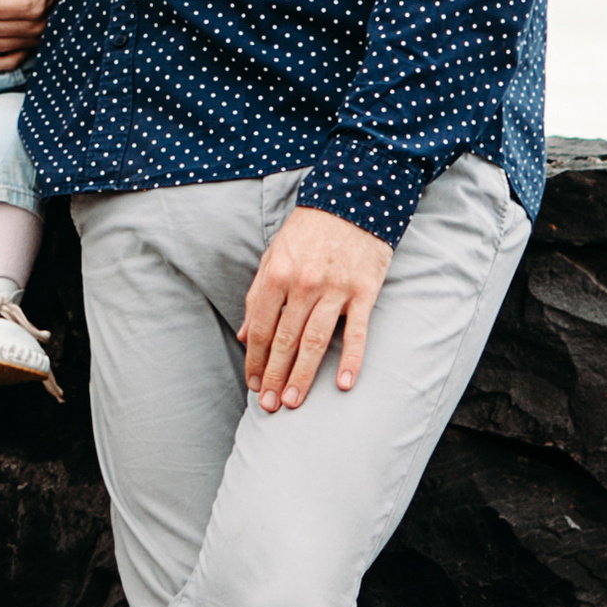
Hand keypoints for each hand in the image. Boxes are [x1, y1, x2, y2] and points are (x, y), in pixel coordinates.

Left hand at [241, 205, 393, 410]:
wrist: (353, 201)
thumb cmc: (308, 232)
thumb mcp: (274, 256)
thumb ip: (257, 295)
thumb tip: (242, 334)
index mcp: (277, 275)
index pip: (259, 327)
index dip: (253, 359)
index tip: (252, 383)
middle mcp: (304, 284)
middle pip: (285, 339)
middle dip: (273, 375)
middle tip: (268, 405)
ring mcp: (335, 289)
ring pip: (315, 341)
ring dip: (302, 375)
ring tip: (292, 401)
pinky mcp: (364, 292)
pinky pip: (357, 332)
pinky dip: (351, 359)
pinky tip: (344, 384)